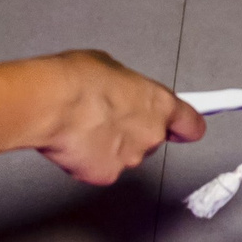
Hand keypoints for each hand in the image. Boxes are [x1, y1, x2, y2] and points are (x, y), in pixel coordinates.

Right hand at [29, 51, 205, 183]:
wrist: (49, 105)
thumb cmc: (75, 81)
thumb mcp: (110, 67)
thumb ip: (127, 86)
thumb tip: (122, 90)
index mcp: (159, 104)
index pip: (191, 125)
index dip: (185, 126)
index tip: (184, 127)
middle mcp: (151, 134)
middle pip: (152, 139)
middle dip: (134, 130)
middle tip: (108, 117)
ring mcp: (130, 158)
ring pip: (126, 154)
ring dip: (112, 144)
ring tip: (86, 125)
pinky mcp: (106, 174)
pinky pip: (102, 167)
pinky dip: (90, 158)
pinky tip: (76, 142)